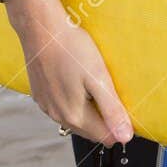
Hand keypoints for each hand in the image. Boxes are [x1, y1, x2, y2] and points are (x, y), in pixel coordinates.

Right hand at [4, 0, 132, 146]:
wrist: (40, 28)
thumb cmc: (71, 48)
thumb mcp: (98, 77)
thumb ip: (112, 109)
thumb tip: (125, 138)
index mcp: (74, 115)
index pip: (105, 137)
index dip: (119, 126)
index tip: (127, 108)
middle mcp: (58, 116)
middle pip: (90, 130)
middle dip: (104, 120)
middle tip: (114, 96)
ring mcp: (46, 106)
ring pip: (75, 119)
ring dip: (88, 111)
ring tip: (97, 87)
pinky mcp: (40, 95)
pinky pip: (61, 107)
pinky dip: (72, 101)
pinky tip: (77, 83)